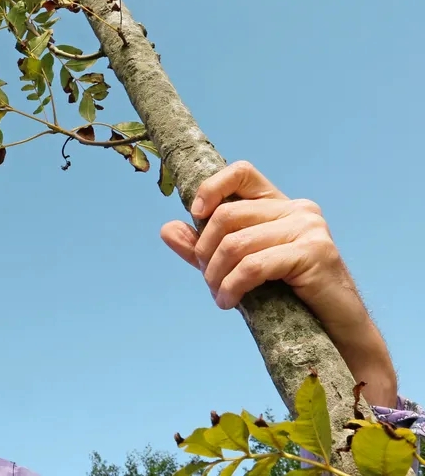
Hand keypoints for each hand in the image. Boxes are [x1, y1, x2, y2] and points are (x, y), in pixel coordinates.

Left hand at [159, 160, 396, 405]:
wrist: (335, 330)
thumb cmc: (287, 296)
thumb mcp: (236, 267)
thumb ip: (203, 247)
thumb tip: (167, 229)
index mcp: (278, 204)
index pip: (242, 172)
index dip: (211, 187)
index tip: (195, 214)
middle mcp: (297, 208)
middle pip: (228, 215)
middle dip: (205, 251)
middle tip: (208, 279)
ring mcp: (309, 228)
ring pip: (236, 243)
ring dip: (216, 275)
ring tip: (219, 296)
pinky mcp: (315, 253)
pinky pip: (254, 266)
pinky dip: (232, 286)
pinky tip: (229, 302)